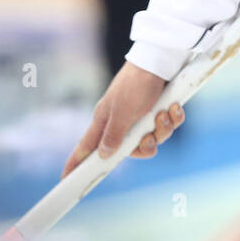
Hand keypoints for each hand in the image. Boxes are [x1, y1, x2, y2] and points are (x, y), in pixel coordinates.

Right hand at [61, 62, 184, 177]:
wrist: (160, 61)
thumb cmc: (136, 84)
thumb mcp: (122, 112)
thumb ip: (113, 135)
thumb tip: (102, 155)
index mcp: (105, 121)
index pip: (86, 147)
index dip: (76, 163)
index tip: (66, 180)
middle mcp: (122, 122)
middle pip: (132, 151)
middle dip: (146, 146)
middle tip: (149, 136)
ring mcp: (140, 117)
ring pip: (153, 139)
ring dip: (162, 129)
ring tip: (164, 114)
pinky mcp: (157, 110)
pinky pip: (167, 126)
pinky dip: (172, 119)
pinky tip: (173, 108)